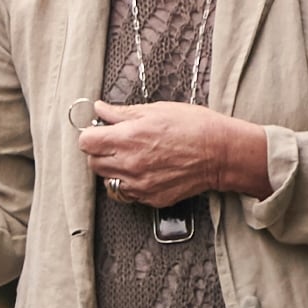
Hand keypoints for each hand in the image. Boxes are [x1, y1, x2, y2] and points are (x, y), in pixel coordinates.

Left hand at [79, 101, 268, 206]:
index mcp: (128, 138)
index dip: (91, 135)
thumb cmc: (194, 127)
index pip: (86, 142)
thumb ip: (122, 113)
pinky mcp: (150, 198)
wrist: (221, 153)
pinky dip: (129, 184)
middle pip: (93, 163)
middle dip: (100, 152)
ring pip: (107, 181)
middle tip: (115, 143)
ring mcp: (139, 185)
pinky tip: (143, 171)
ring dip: (112, 170)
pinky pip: (127, 194)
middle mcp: (130, 164)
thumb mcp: (156, 110)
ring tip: (130, 158)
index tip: (98, 131)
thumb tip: (100, 109)